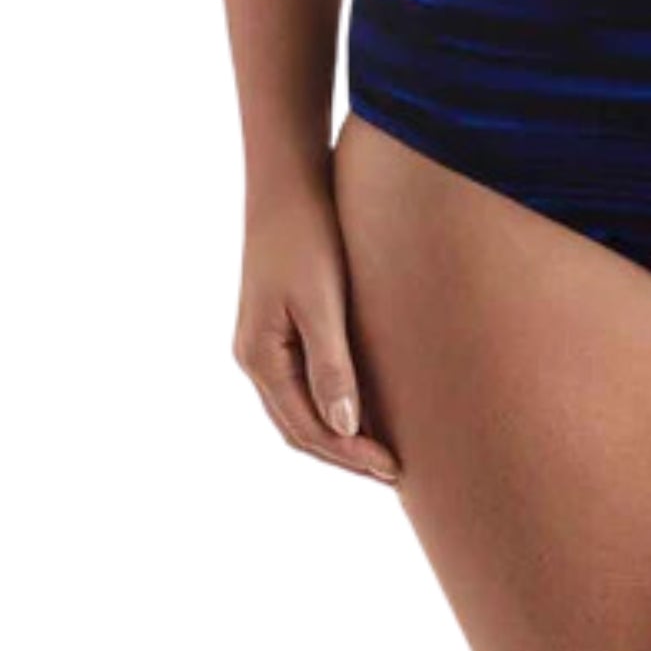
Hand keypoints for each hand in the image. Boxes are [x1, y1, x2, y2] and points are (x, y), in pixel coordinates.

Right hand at [233, 172, 400, 487]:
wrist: (290, 179)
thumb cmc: (307, 234)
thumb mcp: (321, 300)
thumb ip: (331, 364)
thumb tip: (344, 430)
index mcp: (259, 358)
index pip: (307, 429)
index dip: (349, 455)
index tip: (393, 468)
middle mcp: (256, 357)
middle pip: (300, 428)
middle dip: (345, 454)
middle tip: (394, 471)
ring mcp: (265, 341)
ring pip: (301, 408)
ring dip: (339, 434)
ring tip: (383, 450)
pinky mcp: (282, 323)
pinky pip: (305, 381)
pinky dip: (334, 402)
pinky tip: (366, 404)